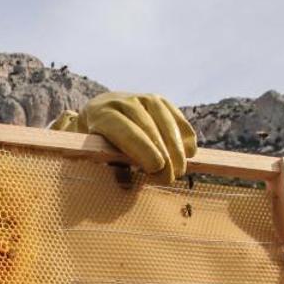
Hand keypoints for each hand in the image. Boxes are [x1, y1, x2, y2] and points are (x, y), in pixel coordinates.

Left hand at [52, 92, 197, 183]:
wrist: (99, 110)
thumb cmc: (97, 142)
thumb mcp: (95, 154)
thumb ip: (110, 166)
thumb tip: (126, 185)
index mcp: (102, 115)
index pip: (126, 132)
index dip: (144, 150)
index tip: (156, 168)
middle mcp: (123, 102)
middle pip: (149, 128)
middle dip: (163, 154)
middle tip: (169, 178)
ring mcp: (143, 98)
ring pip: (166, 122)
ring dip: (176, 148)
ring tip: (180, 171)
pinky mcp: (160, 100)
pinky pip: (177, 118)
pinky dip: (185, 137)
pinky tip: (188, 155)